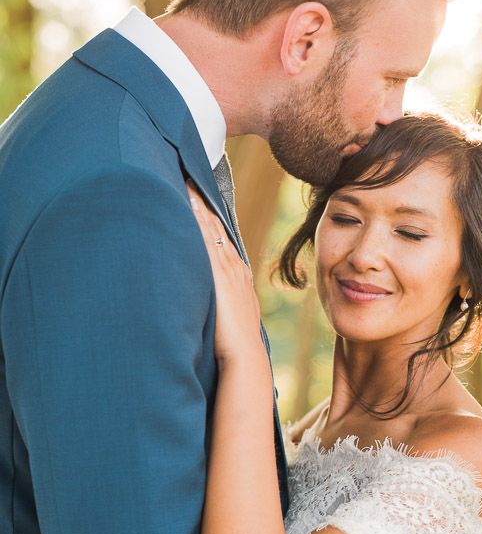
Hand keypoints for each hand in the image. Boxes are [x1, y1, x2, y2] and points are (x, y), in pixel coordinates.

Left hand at [186, 180, 262, 362]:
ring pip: (211, 229)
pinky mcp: (218, 275)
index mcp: (237, 274)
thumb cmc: (235, 343)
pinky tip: (185, 204)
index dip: (210, 216)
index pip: (221, 237)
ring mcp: (227, 269)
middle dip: (203, 203)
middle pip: (217, 227)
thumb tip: (208, 300)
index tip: (198, 197)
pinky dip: (196, 221)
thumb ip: (220, 302)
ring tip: (185, 182)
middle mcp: (234, 266)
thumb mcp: (230, 316)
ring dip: (198, 205)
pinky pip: (206, 240)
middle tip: (189, 178)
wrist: (244, 355)